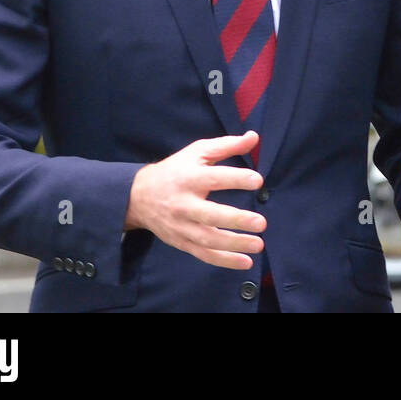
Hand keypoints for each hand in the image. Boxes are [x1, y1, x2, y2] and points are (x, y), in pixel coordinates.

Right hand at [124, 131, 266, 269]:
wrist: (138, 196)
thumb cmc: (176, 170)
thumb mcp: (198, 152)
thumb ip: (227, 145)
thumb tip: (254, 137)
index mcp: (189, 178)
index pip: (214, 178)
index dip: (236, 179)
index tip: (258, 180)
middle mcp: (184, 204)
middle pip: (210, 215)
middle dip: (236, 220)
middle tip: (261, 223)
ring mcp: (181, 226)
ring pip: (208, 240)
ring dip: (234, 245)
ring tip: (259, 245)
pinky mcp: (181, 242)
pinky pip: (204, 254)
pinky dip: (224, 261)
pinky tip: (245, 262)